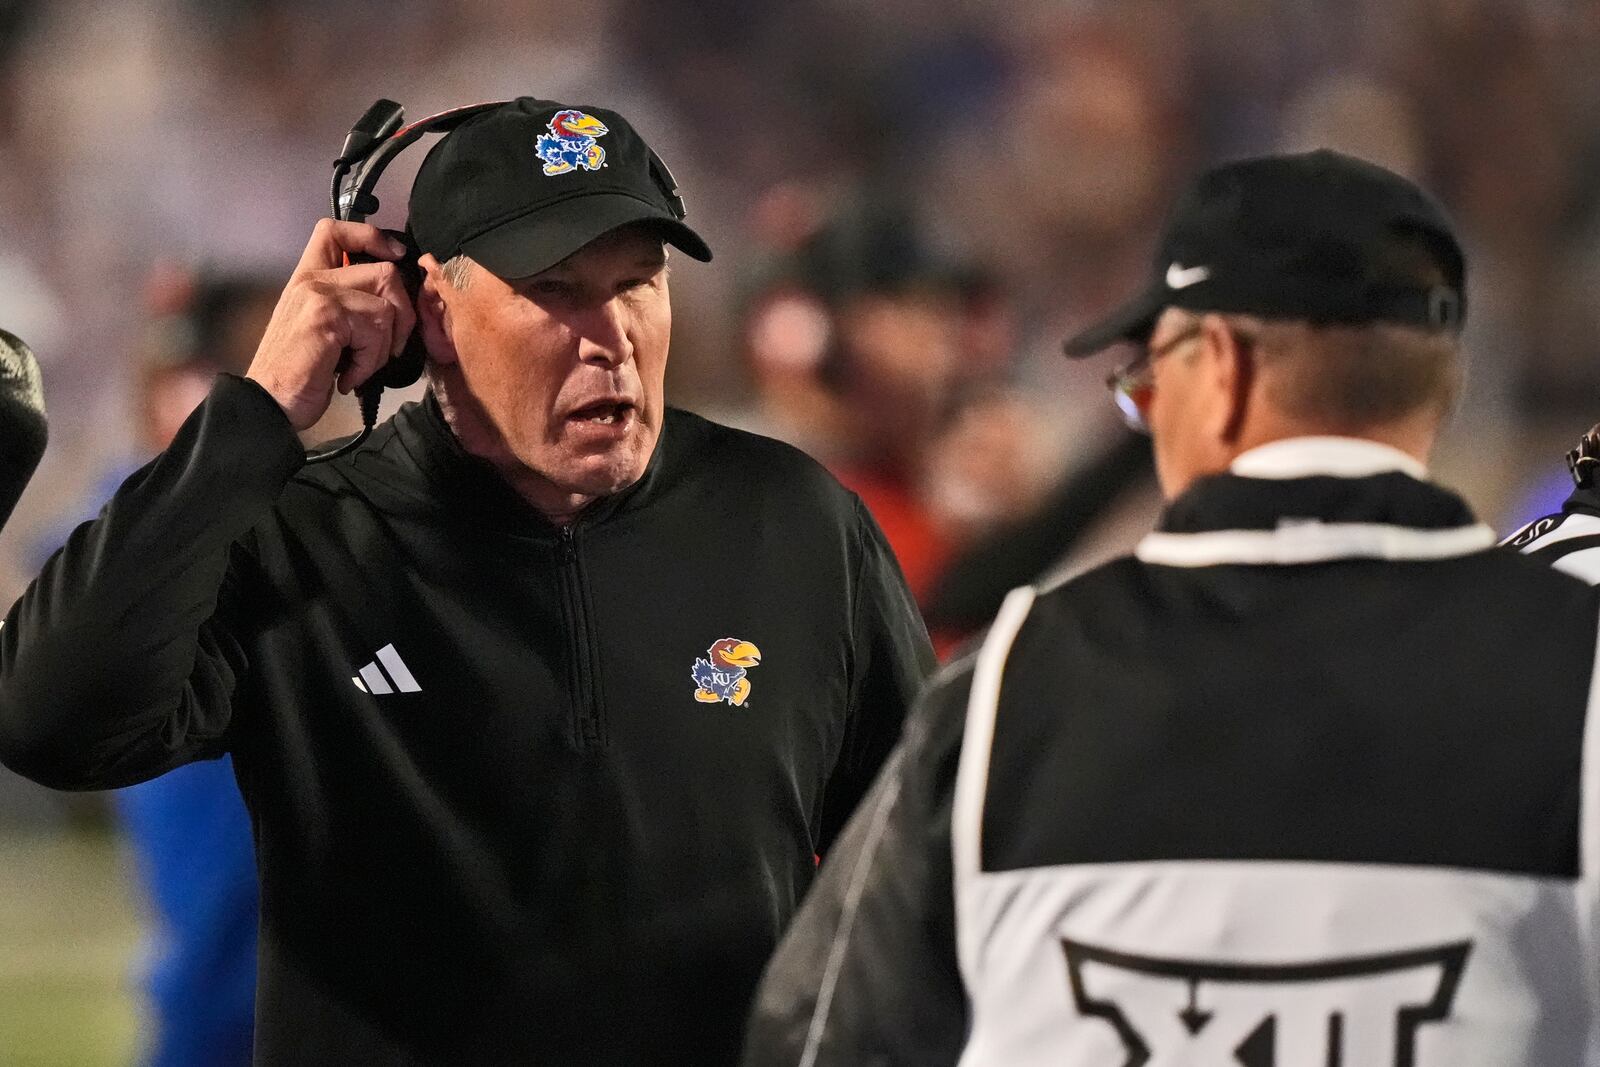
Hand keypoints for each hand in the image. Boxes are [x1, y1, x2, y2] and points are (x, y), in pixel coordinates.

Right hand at [246, 220, 416, 431]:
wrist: (269, 403)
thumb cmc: (300, 373)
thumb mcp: (324, 328)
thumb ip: (349, 304)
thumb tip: (396, 299)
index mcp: (308, 277)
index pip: (337, 230)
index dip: (373, 237)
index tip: (395, 256)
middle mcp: (311, 279)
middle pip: (385, 272)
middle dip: (402, 315)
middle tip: (387, 347)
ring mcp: (317, 295)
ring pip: (386, 306)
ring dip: (384, 346)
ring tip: (360, 365)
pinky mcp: (325, 317)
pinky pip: (376, 331)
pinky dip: (370, 362)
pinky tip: (348, 376)